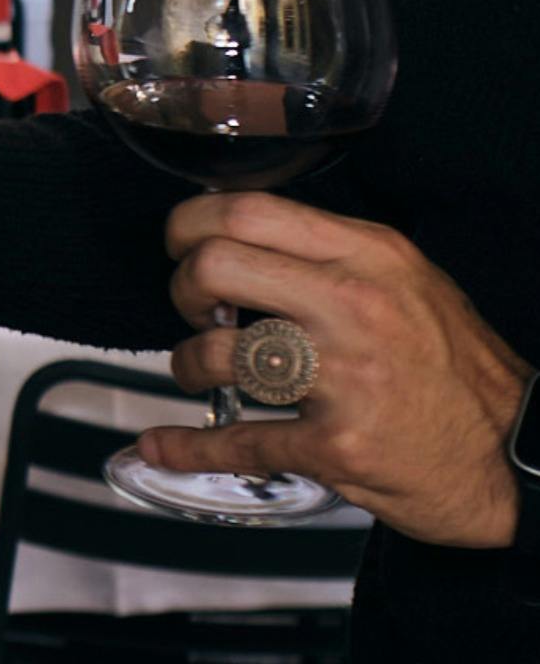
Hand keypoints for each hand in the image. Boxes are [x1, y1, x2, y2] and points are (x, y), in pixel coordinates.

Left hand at [145, 192, 530, 547]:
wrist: (515, 455)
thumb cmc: (455, 368)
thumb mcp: (406, 282)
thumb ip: (329, 256)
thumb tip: (240, 238)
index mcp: (368, 255)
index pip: (247, 211)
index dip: (190, 225)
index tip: (181, 245)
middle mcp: (353, 306)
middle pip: (213, 267)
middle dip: (182, 289)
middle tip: (196, 308)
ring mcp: (344, 377)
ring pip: (214, 352)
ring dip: (186, 364)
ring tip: (202, 371)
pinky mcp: (337, 444)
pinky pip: (237, 440)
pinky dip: (187, 446)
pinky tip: (163, 444)